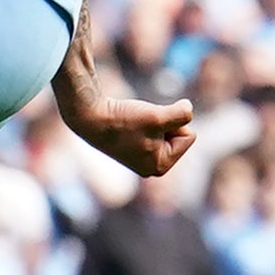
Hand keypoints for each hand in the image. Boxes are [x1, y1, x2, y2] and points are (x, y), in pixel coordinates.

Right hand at [59, 78, 196, 178]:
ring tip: (131, 123)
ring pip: (165, 130)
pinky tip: (125, 122)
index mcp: (159, 166)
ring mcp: (140, 157)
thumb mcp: (158, 116)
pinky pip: (151, 128)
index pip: (188, 136)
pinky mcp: (130, 146)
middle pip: (178, 134)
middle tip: (139, 123)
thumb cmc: (121, 120)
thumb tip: (188, 107)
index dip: (172, 122)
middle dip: (164, 122)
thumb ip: (183, 114)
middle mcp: (150, 166)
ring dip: (153, 120)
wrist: (86, 115)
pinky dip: (143, 119)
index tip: (147, 124)